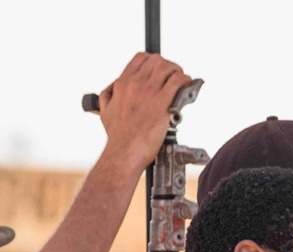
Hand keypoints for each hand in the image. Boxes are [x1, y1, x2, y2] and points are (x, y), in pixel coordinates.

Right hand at [96, 53, 191, 172]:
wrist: (124, 152)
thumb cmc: (117, 137)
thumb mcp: (105, 111)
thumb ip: (108, 95)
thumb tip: (113, 87)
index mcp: (122, 84)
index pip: (141, 58)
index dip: (153, 60)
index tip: (159, 69)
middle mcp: (136, 84)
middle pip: (157, 60)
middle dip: (168, 66)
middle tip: (173, 76)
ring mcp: (149, 92)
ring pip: (168, 67)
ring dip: (178, 72)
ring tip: (181, 81)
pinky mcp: (162, 104)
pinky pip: (178, 81)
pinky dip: (185, 80)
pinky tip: (187, 86)